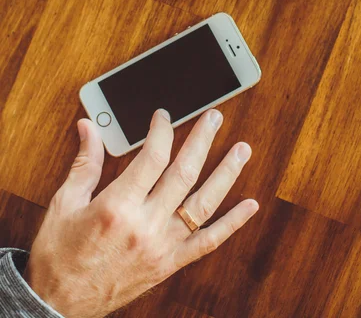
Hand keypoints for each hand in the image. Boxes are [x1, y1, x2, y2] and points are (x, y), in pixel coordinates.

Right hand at [24, 109, 257, 317]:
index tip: (164, 117)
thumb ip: (85, 162)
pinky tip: (249, 206)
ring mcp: (161, 247)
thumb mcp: (65, 203)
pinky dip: (231, 224)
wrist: (56, 305)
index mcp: (117, 207)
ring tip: (242, 150)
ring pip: (203, 204)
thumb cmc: (58, 254)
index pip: (152, 157)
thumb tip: (88, 126)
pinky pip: (207, 243)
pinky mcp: (168, 264)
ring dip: (226, 174)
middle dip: (202, 140)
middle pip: (183, 173)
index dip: (162, 130)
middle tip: (214, 117)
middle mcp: (145, 226)